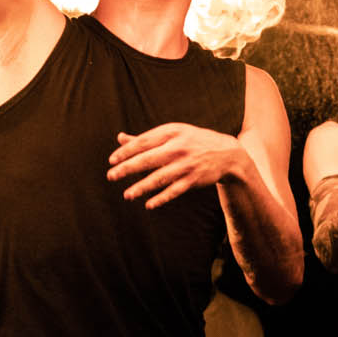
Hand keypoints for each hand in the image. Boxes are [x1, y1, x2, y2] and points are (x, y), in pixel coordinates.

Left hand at [109, 123, 245, 208]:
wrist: (226, 153)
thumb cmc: (192, 142)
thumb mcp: (173, 134)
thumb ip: (146, 138)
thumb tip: (120, 138)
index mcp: (171, 132)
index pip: (143, 142)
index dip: (126, 151)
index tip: (112, 160)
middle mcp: (178, 147)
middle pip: (148, 159)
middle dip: (128, 168)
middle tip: (111, 176)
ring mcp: (187, 164)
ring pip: (160, 178)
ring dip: (142, 187)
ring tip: (127, 195)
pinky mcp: (194, 179)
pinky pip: (175, 190)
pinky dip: (162, 198)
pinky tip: (149, 204)